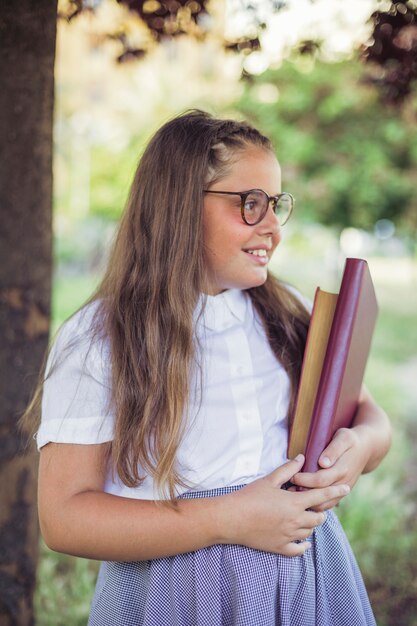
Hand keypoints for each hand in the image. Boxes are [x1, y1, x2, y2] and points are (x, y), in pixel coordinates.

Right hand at [218, 455, 349, 556]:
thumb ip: (288, 470)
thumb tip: (301, 458)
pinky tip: (305, 541)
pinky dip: (304, 545)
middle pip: (319, 518)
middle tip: (317, 505)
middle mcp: (295, 521)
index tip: (347, 487)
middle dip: (321, 511)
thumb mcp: (269, 479)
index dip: (335, 491)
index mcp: (294, 503)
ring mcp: (288, 536)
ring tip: (306, 517)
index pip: (321, 496)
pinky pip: (298, 550)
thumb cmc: (249, 496)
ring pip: (309, 532)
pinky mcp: (279, 547)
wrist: (231, 518)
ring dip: (311, 525)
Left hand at [291, 426, 370, 510]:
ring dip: (309, 502)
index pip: (320, 480)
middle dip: (303, 492)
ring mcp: (344, 490)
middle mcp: (344, 483)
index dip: (305, 480)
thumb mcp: (343, 438)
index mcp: (342, 469)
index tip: (293, 476)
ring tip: (294, 494)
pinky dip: (316, 506)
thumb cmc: (350, 440)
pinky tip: (304, 500)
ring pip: (325, 504)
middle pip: (321, 494)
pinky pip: (329, 505)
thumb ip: (333, 450)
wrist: (366, 449)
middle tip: (289, 487)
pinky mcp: (342, 494)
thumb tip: (323, 463)